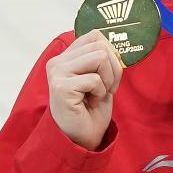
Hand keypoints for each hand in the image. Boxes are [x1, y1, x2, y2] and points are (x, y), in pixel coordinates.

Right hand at [47, 29, 123, 150]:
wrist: (82, 136)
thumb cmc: (91, 108)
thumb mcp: (100, 77)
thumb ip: (102, 58)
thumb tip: (115, 44)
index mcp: (66, 56)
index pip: (95, 35)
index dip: (111, 54)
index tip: (108, 75)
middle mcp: (57, 62)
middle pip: (100, 45)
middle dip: (113, 68)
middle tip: (106, 88)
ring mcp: (57, 74)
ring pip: (100, 58)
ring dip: (107, 79)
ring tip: (98, 94)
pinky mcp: (61, 87)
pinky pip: (95, 79)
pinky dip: (100, 92)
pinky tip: (91, 102)